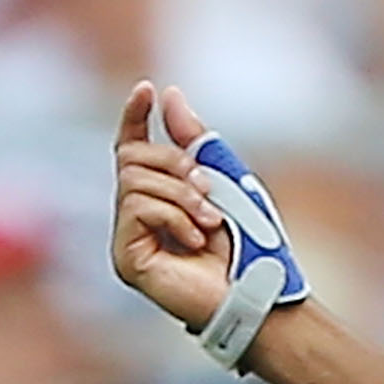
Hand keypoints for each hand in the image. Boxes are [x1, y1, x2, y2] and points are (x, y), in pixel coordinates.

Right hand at [110, 82, 231, 329]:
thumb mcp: (224, 180)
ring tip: (210, 222)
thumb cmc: (247, 246)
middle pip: (132, 158)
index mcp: (158, 194)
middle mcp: (136, 215)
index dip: (134, 116)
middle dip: (175, 165)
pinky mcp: (126, 258)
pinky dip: (173, 217)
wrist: (257, 294)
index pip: (132, 146)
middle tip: (208, 190)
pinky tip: (195, 241)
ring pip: (134, 181)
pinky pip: (136, 209)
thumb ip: (193, 140)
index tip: (146, 89)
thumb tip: (170, 95)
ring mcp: (128, 237)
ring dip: (182, 196)